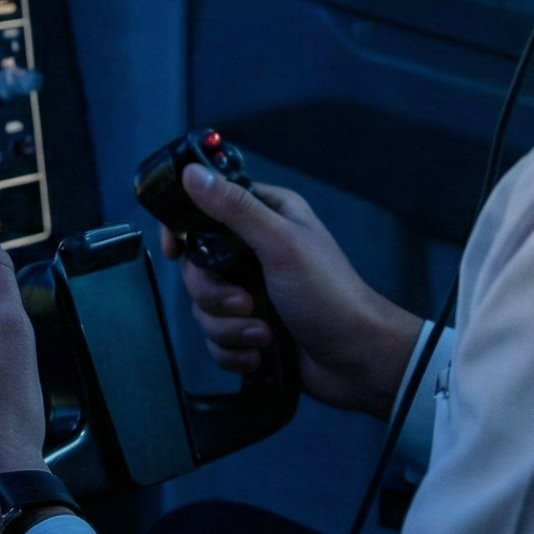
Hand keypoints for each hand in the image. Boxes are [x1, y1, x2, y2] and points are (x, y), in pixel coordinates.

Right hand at [163, 164, 420, 416]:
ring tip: (263, 335)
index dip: (183, 229)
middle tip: (244, 303)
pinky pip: (216, 339)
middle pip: (197, 266)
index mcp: (265, 217)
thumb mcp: (281, 244)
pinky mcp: (249, 330)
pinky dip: (235, 350)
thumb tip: (189, 172)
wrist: (358, 360)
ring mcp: (251, 293)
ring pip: (204, 307)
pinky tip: (259, 356)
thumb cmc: (326, 292)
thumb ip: (234, 208)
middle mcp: (254, 251)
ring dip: (230, 327)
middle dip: (214, 294)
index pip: (206, 208)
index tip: (175, 252)